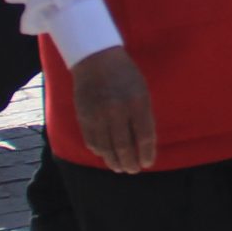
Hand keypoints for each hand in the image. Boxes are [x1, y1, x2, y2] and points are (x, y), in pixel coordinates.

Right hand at [71, 47, 156, 172]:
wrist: (96, 60)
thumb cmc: (126, 75)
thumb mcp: (142, 91)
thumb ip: (144, 116)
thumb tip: (144, 143)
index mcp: (137, 103)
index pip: (144, 136)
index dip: (146, 153)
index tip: (147, 163)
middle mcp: (117, 111)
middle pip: (124, 146)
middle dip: (130, 162)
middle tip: (133, 170)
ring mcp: (98, 115)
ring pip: (106, 148)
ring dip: (114, 161)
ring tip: (120, 168)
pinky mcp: (83, 117)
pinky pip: (91, 141)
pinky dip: (99, 151)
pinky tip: (105, 154)